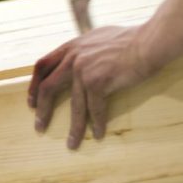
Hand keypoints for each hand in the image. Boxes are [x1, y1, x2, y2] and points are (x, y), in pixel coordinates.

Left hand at [28, 25, 155, 148]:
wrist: (151, 41)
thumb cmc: (131, 40)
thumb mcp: (98, 38)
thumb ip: (83, 50)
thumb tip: (76, 60)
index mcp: (71, 47)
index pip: (42, 65)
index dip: (33, 85)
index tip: (31, 102)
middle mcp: (73, 57)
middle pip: (47, 88)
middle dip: (41, 110)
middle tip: (39, 126)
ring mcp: (84, 70)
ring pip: (74, 106)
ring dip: (73, 128)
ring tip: (72, 144)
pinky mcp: (98, 81)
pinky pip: (94, 109)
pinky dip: (97, 123)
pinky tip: (98, 134)